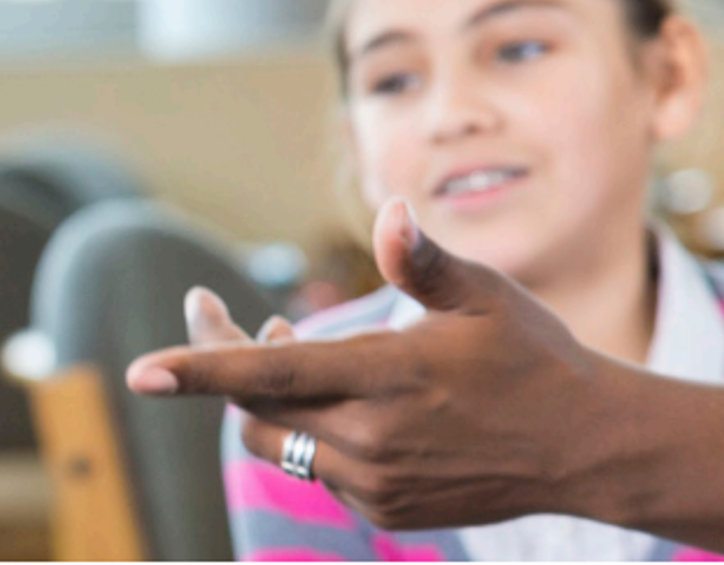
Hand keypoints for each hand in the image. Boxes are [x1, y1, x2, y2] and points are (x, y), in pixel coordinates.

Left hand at [128, 201, 619, 530]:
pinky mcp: (386, 510)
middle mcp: (372, 439)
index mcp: (389, 377)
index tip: (139, 372)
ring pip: (281, 443)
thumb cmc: (536, 357)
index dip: (200, 370)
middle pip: (257, 409)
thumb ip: (422, 262)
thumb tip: (388, 213)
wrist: (584, 448)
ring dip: (268, 399)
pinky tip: (341, 401)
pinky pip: (319, 472)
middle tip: (228, 319)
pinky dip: (310, 433)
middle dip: (225, 365)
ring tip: (289, 353)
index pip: (269, 377)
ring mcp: (376, 483)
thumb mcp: (485, 296)